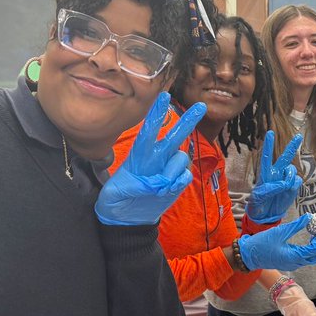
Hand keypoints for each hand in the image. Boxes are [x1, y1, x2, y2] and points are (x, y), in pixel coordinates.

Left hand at [95, 94, 205, 225]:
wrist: (128, 219)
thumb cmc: (115, 201)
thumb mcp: (114, 193)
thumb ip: (135, 185)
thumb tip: (157, 183)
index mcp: (139, 154)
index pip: (149, 130)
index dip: (156, 113)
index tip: (164, 96)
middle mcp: (157, 157)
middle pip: (175, 135)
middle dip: (188, 120)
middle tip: (201, 106)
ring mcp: (169, 169)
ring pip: (181, 158)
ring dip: (173, 171)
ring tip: (160, 188)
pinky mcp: (178, 182)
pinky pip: (186, 176)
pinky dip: (178, 183)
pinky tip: (167, 191)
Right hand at [237, 215, 315, 270]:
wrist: (248, 255)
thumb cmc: (262, 243)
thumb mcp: (280, 231)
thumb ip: (296, 225)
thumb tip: (309, 217)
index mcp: (293, 256)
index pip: (314, 249)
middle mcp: (295, 263)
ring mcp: (292, 264)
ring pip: (311, 258)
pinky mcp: (289, 262)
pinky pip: (304, 257)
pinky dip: (311, 249)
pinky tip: (311, 239)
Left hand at [246, 131, 302, 223]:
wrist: (266, 216)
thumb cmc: (258, 205)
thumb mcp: (258, 197)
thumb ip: (269, 189)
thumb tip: (283, 183)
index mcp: (265, 174)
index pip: (266, 157)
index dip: (268, 145)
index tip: (270, 133)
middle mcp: (276, 174)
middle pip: (285, 157)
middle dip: (292, 147)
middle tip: (298, 136)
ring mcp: (285, 180)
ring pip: (292, 170)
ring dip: (289, 177)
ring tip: (284, 187)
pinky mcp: (292, 187)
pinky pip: (297, 181)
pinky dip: (293, 186)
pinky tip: (288, 191)